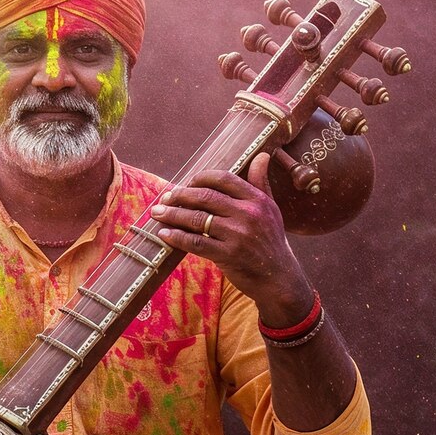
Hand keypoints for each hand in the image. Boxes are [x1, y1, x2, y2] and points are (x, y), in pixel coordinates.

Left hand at [150, 152, 313, 324]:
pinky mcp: (228, 255)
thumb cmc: (271, 241)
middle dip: (180, 195)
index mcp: (257, 200)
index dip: (201, 178)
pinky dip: (177, 237)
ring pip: (197, 219)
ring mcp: (238, 235)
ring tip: (157, 213)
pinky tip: (164, 234)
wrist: (278, 278)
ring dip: (172, 214)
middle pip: (205, 197)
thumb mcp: (270, 210)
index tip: (188, 182)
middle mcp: (248, 215)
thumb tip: (260, 155)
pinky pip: (196, 242)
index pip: (224, 179)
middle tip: (166, 197)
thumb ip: (260, 183)